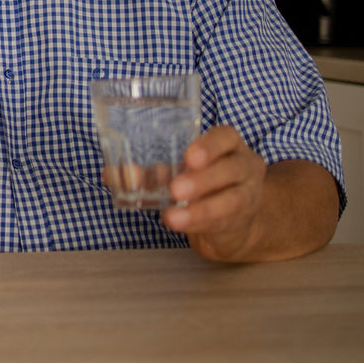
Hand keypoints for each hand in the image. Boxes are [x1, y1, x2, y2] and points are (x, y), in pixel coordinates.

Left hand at [160, 124, 267, 260]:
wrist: (233, 218)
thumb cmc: (200, 183)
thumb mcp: (178, 171)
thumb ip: (149, 172)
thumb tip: (115, 175)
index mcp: (228, 144)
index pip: (226, 137)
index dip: (210, 146)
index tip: (189, 157)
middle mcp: (244, 166)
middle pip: (232, 169)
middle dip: (202, 179)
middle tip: (175, 189)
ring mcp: (248, 194)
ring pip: (232, 200)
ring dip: (200, 209)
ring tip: (172, 217)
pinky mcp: (242, 219)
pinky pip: (224, 221)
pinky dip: (199, 223)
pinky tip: (181, 224)